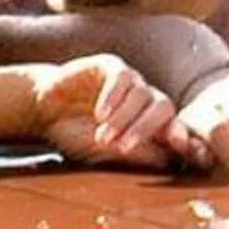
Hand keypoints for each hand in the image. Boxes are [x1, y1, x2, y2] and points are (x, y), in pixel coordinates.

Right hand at [30, 55, 183, 170]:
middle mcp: (147, 102)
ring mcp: (132, 82)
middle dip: (146, 129)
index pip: (176, 128)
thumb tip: (166, 162)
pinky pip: (124, 77)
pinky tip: (100, 114)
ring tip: (102, 137)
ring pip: (143, 94)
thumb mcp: (103, 152)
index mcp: (151, 125)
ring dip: (124, 118)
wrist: (43, 109)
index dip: (185, 137)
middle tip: (124, 147)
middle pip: (165, 108)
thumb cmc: (76, 134)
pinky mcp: (113, 66)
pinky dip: (114, 97)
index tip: (185, 147)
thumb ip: (133, 155)